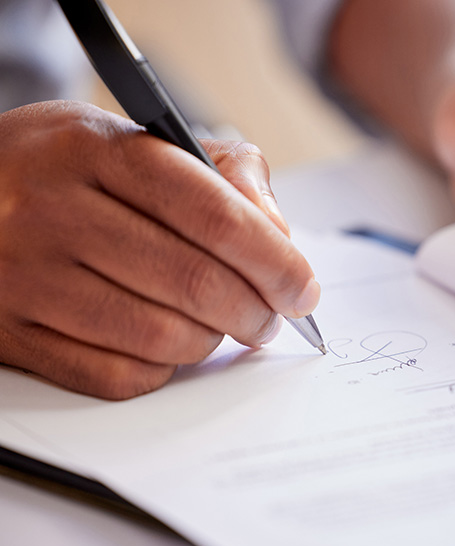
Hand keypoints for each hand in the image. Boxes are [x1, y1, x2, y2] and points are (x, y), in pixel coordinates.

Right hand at [0, 101, 318, 398]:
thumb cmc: (66, 169)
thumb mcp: (136, 139)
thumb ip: (222, 173)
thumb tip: (278, 236)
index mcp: (98, 149)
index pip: (214, 213)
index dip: (275, 260)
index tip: (303, 288)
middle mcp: (53, 209)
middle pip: (194, 282)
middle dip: (255, 311)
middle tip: (272, 317)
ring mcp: (25, 276)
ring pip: (160, 337)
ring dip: (212, 340)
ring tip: (222, 325)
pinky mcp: (10, 332)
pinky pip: (114, 374)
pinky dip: (161, 368)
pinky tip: (167, 344)